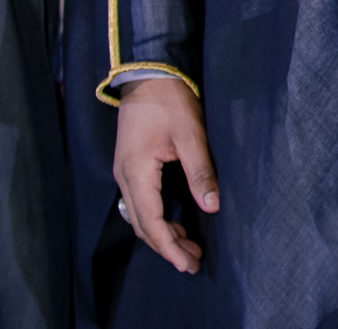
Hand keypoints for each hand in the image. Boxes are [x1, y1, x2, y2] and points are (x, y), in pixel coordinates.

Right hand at [113, 77, 218, 273]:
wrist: (148, 73)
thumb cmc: (170, 100)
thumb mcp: (190, 135)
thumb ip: (200, 171)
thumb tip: (213, 206)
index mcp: (136, 172)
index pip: (151, 221)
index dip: (169, 246)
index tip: (187, 264)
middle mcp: (124, 177)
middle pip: (142, 224)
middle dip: (167, 246)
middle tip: (193, 262)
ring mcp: (125, 172)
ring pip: (140, 216)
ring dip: (163, 234)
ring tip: (190, 249)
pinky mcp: (132, 166)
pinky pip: (141, 203)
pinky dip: (158, 218)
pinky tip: (177, 224)